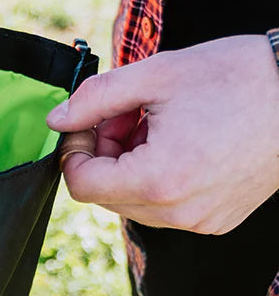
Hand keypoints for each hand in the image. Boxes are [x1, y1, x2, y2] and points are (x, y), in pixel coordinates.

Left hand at [48, 34, 278, 233]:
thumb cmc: (238, 76)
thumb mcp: (157, 73)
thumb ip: (96, 99)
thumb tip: (56, 121)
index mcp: (158, 179)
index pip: (81, 184)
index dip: (74, 149)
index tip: (89, 120)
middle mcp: (177, 212)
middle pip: (106, 195)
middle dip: (105, 154)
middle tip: (129, 113)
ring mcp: (199, 221)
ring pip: (134, 203)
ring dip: (131, 166)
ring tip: (160, 125)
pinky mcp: (216, 222)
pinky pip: (166, 208)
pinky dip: (160, 179)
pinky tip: (184, 144)